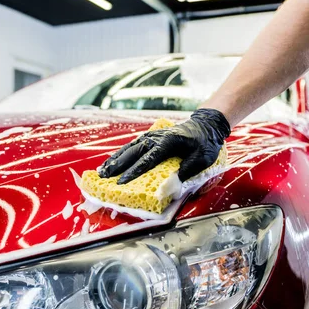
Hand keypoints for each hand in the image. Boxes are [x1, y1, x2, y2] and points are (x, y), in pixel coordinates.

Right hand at [98, 108, 230, 183]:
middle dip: (118, 166)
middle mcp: (156, 138)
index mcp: (168, 142)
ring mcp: (152, 136)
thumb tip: (172, 183)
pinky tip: (112, 162)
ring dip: (115, 160)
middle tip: (104, 178)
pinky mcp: (150, 138)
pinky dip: (121, 154)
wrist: (205, 125)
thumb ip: (188, 170)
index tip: (122, 183)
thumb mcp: (203, 158)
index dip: (134, 172)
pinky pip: (132, 146)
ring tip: (102, 171)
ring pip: (129, 148)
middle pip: (133, 153)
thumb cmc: (205, 143)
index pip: (148, 160)